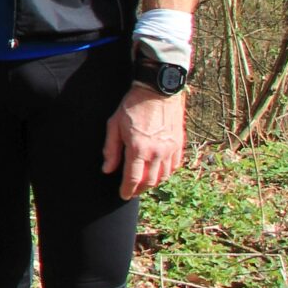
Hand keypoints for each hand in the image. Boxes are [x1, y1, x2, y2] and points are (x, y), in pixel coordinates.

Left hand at [101, 84, 185, 199]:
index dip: (127, 190)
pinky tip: (159, 173)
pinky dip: (166, 174)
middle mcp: (156, 152)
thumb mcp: (114, 125)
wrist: (158, 91)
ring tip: (144, 183)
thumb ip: (111, 150)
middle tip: (132, 191)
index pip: (133, 179)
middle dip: (139, 190)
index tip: (123, 195)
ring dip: (153, 183)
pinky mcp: (179, 145)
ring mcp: (170, 149)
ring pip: (163, 176)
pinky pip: (174, 167)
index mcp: (138, 148)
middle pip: (149, 181)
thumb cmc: (133, 106)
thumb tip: (107, 170)